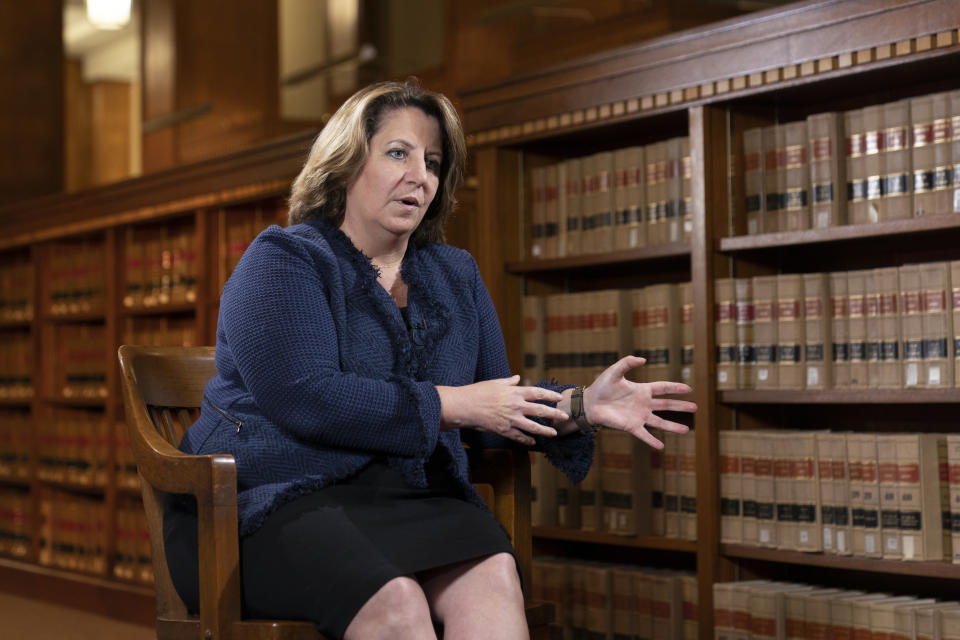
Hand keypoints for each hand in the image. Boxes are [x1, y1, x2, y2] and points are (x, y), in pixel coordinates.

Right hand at [436, 375, 567, 445]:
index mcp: (514, 392)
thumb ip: (509, 382)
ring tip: (554, 433)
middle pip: (539, 410)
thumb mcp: (494, 383)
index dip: (550, 395)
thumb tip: (518, 378)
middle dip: (554, 414)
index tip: (559, 397)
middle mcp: (515, 406)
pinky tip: (533, 442)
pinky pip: (519, 436)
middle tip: (565, 416)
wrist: (464, 407)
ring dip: (545, 430)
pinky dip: (527, 440)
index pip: (537, 393)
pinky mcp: (503, 430)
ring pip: (532, 426)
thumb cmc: (477, 392)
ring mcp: (510, 419)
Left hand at [584, 355, 695, 448]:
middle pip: (666, 405)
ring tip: (687, 430)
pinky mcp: (631, 426)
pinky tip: (661, 446)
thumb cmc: (601, 386)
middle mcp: (643, 404)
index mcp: (642, 390)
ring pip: (660, 422)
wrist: (590, 403)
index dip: (675, 388)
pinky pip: (644, 434)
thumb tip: (644, 359)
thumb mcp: (615, 371)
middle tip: (696, 407)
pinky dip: (652, 440)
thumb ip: (628, 363)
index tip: (689, 389)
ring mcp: (639, 416)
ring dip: (673, 426)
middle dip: (681, 406)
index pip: (663, 388)